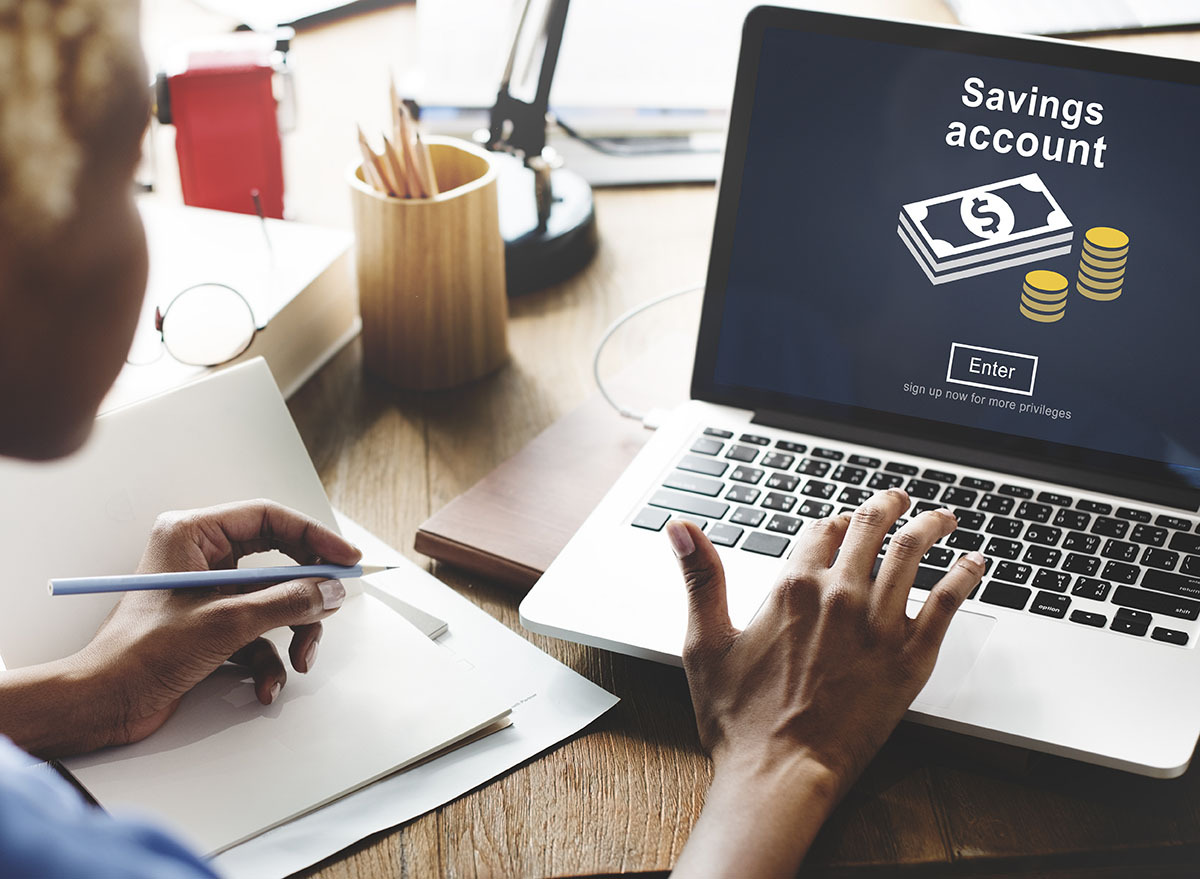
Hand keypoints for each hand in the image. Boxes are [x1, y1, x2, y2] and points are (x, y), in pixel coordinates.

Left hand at [75, 500, 361, 749]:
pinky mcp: (211, 625)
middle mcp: (200, 557)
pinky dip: (269, 660)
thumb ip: (287, 602)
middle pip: (278, 562)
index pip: (269, 518)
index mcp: (192, 535)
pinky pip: (259, 632)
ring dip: (292, 633)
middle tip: (332, 606)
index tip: (346, 559)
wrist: (103, 704)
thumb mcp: (226, 622)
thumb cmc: (140, 654)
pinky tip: (265, 685)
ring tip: (299, 660)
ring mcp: (207, 593)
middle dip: (305, 594)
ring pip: (274, 601)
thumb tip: (330, 592)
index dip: (315, 538)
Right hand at [668, 489, 984, 876]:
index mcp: (792, 588)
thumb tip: (680, 527)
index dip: (832, 521)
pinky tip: (975, 563)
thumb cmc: (739, 720)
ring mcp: (879, 625)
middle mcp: (839, 595)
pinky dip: (964, 575)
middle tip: (898, 500)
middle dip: (886, 506)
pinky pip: (947, 602)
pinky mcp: (910, 657)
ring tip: (942, 517)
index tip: (841, 522)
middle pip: (870, 529)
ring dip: (930, 526)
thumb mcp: (705, 642)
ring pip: (912, 553)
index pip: (821, 530)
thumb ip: (700, 577)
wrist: (780, 774)